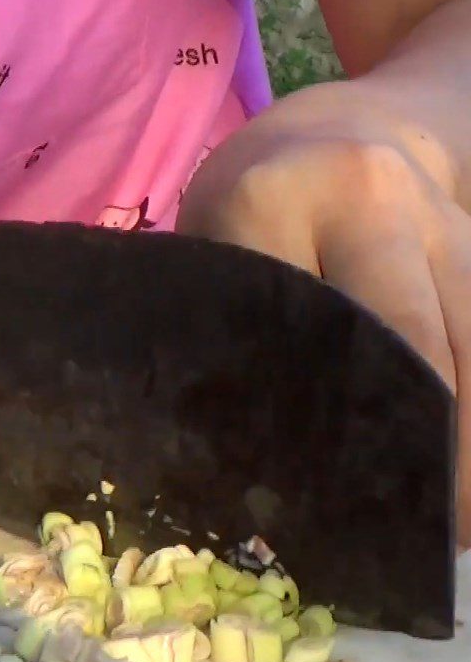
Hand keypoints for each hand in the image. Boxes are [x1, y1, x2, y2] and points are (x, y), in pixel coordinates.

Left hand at [177, 83, 470, 546]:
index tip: (324, 501)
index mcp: (274, 204)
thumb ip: (226, 320)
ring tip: (464, 525)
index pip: (301, 330)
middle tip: (426, 538)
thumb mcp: (216, 240)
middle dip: (426, 449)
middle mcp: (374, 203)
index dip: (319, 424)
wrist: (346, 124)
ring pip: (470, 343)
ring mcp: (444, 217)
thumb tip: (235, 437)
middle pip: (410, 346)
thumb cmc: (256, 195)